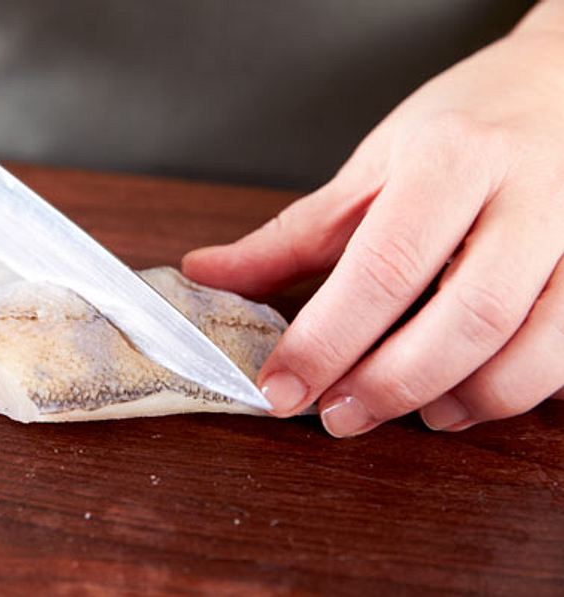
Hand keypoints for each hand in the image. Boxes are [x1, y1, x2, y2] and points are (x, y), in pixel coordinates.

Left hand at [183, 5, 563, 436]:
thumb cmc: (463, 126)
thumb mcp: (372, 167)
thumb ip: (292, 234)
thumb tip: (206, 274)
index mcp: (451, 160)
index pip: (382, 269)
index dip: (326, 342)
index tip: (279, 388)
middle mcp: (530, 197)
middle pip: (465, 319)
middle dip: (391, 386)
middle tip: (338, 415)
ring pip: (538, 351)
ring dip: (467, 401)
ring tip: (413, 413)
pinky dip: (520, 390)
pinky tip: (471, 391)